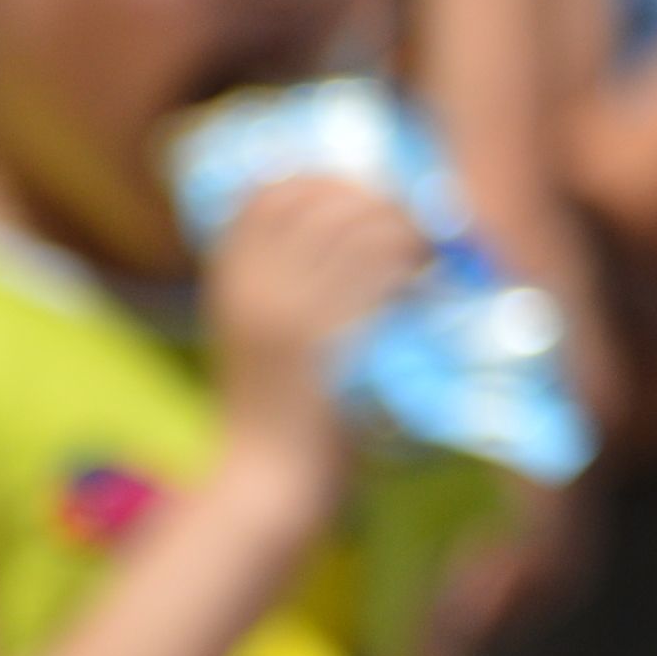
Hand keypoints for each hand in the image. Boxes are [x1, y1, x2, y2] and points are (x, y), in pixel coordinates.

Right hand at [203, 176, 435, 490]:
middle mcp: (253, 289)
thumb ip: (280, 283)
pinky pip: (380, 274)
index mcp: (229, 282)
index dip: (322, 177)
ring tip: (427, 248)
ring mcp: (290, 313)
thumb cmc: (274, 408)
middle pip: (320, 199)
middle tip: (412, 217)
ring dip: (405, 227)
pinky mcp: (330, 341)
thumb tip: (343, 227)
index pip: (267, 193)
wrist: (267, 479)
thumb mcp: (258, 334)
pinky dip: (411, 264)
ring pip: (359, 228)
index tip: (364, 188)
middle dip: (376, 197)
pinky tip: (426, 277)